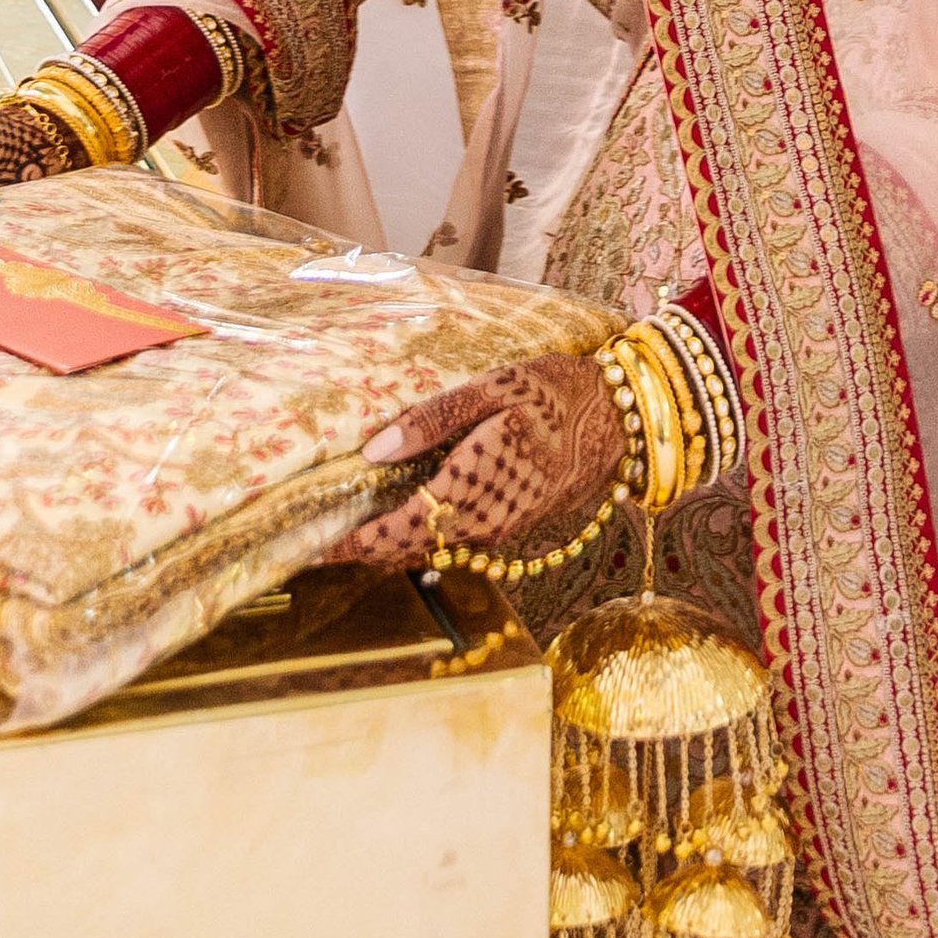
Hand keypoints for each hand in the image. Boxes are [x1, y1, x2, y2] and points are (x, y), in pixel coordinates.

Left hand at [327, 354, 628, 572]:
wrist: (623, 420)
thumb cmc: (556, 392)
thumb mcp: (493, 387)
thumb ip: (433, 419)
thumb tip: (373, 452)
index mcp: (471, 486)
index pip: (397, 531)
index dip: (353, 544)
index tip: (313, 549)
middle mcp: (484, 522)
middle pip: (409, 548)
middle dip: (364, 550)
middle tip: (317, 543)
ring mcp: (503, 529)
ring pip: (433, 546)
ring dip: (393, 544)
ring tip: (352, 530)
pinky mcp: (516, 525)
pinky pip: (458, 539)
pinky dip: (425, 534)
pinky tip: (408, 513)